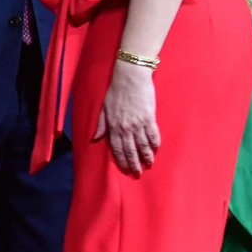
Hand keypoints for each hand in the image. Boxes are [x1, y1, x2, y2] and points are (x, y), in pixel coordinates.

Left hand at [93, 60, 160, 175]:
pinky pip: (153, 135)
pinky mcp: (149, 118)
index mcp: (113, 126)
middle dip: (134, 164)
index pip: (117, 148)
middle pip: (130, 150)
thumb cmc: (116, 91)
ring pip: (143, 145)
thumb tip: (94, 138)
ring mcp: (138, 124)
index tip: (126, 169)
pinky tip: (156, 149)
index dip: (121, 160)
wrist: (130, 77)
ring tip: (149, 164)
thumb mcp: (104, 108)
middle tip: (138, 174)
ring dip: (146, 156)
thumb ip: (101, 124)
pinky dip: (155, 143)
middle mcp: (125, 128)